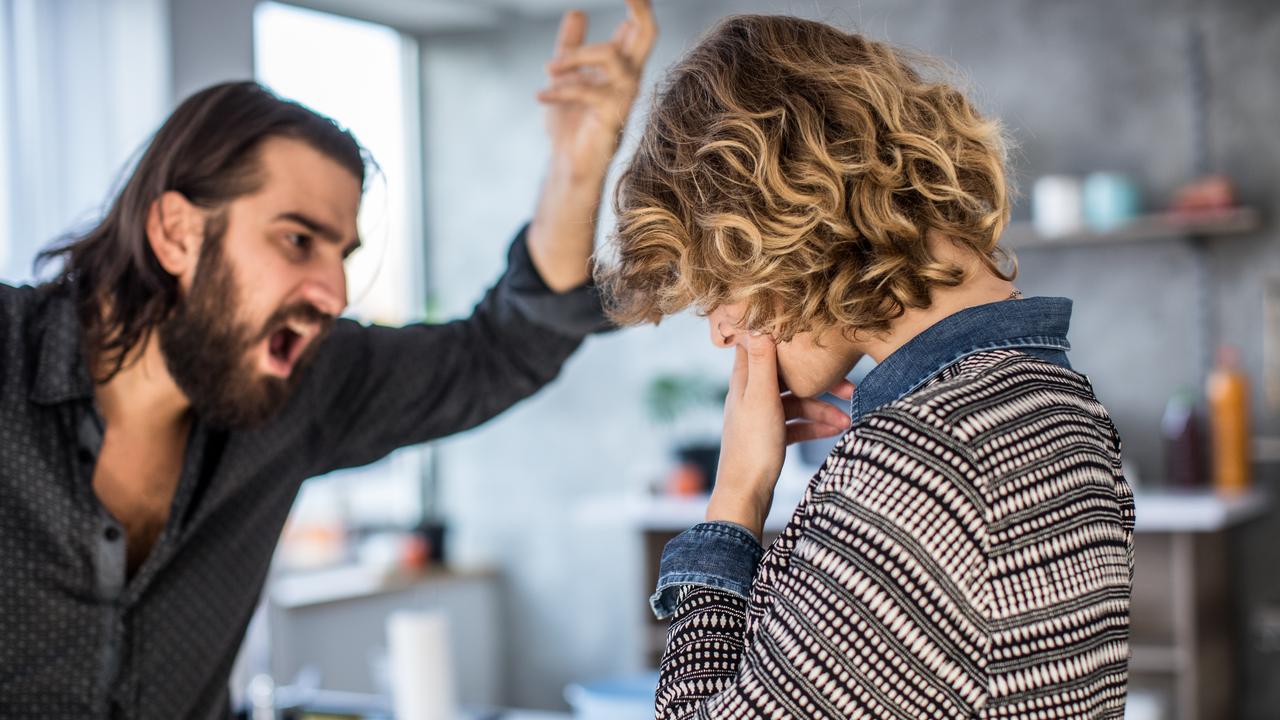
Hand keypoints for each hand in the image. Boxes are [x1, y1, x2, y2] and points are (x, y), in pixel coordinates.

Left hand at [536, 0, 655, 180]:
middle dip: (639, 10)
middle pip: (647, 35)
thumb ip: (570, 45)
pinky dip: (559, 89)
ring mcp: (623, 96)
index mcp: (621, 66)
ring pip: (610, 56)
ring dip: (575, 56)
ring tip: (548, 67)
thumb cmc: (572, 124)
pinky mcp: (611, 117)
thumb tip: (577, 11)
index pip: (638, 28)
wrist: (569, 165)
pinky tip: (541, 95)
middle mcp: (629, 78)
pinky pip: (586, 90)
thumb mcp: (566, 76)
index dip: (638, 6)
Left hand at [706, 335, 854, 539]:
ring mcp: (761, 416)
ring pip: (796, 403)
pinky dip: (815, 427)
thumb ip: (763, 363)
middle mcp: (751, 395)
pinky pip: (797, 425)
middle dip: (818, 382)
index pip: (762, 346)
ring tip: (847, 422)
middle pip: (788, 377)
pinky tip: (836, 432)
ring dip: (822, 410)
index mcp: (745, 381)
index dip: (782, 336)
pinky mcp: (770, 437)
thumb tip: (760, 322)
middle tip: (850, 387)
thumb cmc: (752, 447)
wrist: (745, 495)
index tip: (807, 328)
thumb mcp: (761, 399)